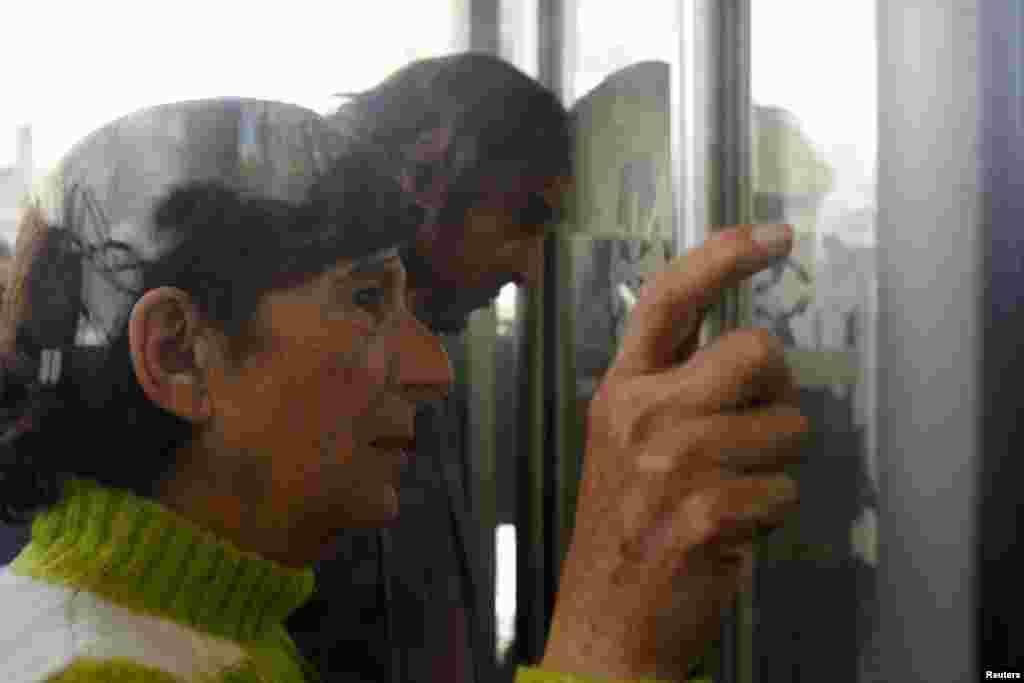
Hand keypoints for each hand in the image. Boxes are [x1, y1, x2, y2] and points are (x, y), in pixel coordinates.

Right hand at [541, 224, 808, 681]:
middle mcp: (642, 415)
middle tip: (758, 422)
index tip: (772, 236)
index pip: (671, 298)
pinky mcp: (706, 512)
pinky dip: (771, 513)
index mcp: (620, 390)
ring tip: (732, 491)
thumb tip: (743, 345)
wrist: (605, 622)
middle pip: (756, 350)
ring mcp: (671, 463)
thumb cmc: (626, 528)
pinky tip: (731, 529)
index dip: (724, 255)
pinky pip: (784, 491)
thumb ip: (671, 386)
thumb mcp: (625, 441)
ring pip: (785, 426)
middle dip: (776, 388)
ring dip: (776, 464)